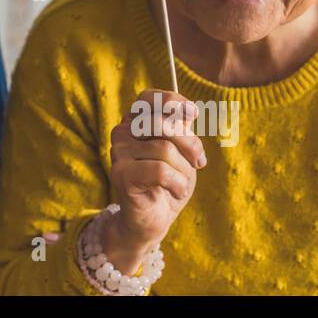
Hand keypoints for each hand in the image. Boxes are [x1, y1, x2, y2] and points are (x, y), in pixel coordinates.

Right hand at [104, 88, 205, 256]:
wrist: (153, 219)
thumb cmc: (168, 183)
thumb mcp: (182, 152)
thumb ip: (181, 131)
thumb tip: (189, 113)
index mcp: (135, 122)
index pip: (148, 98)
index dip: (172, 101)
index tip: (194, 114)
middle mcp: (122, 132)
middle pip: (161, 123)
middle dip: (188, 143)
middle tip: (198, 162)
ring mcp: (119, 153)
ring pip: (164, 149)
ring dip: (184, 171)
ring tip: (181, 184)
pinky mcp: (121, 174)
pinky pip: (160, 170)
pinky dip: (177, 184)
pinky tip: (175, 192)